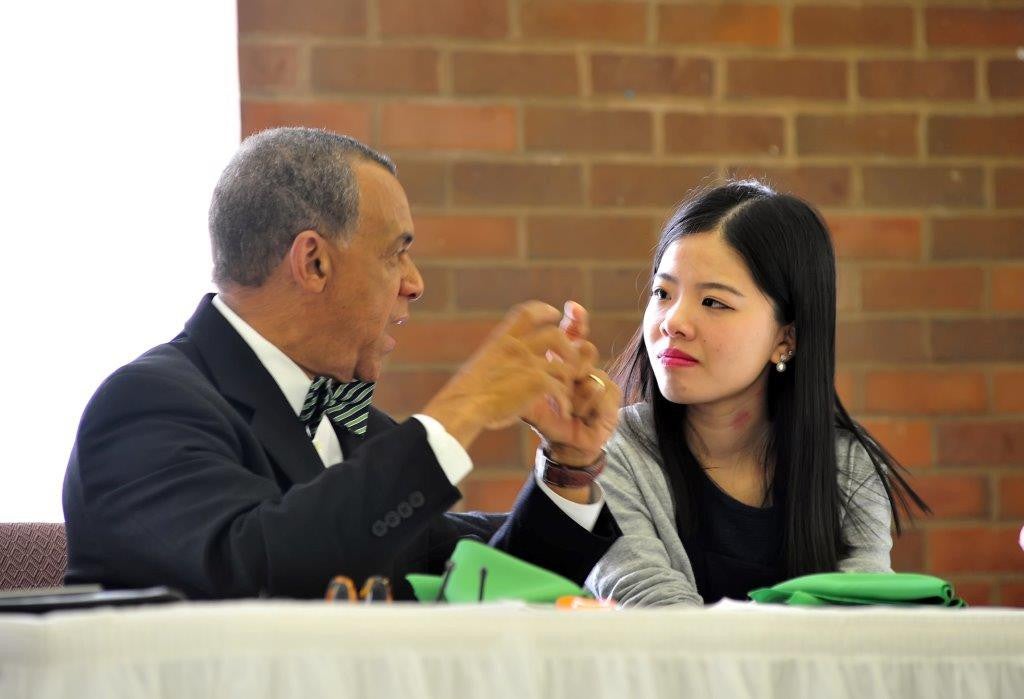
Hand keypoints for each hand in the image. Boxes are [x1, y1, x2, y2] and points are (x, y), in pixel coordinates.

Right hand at [421, 301, 583, 448]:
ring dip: (566, 381)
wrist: (464, 405)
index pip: (526, 313)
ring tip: (565, 393)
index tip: (554, 312)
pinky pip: (561, 389)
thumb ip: (497, 360)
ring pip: (562, 366)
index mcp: (501, 340)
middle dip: (568, 346)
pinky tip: (563, 412)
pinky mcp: (537, 381)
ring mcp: (528, 363)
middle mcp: (517, 347)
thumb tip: (499, 367)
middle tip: (571, 358)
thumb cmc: (465, 393)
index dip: (543, 311)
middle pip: (555, 335)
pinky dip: (564, 403)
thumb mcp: (481, 365)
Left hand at [522, 302, 620, 465]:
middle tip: (565, 378)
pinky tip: (582, 416)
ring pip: (592, 375)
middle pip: (586, 349)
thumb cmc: (548, 418)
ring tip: (571, 409)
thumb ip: (525, 382)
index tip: (571, 308)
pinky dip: (588, 407)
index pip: (574, 334)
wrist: (565, 446)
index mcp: (566, 362)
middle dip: (573, 363)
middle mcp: (585, 367)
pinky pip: (601, 392)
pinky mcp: (613, 398)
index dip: (576, 320)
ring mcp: (601, 381)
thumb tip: (509, 364)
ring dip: (577, 394)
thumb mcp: (532, 399)